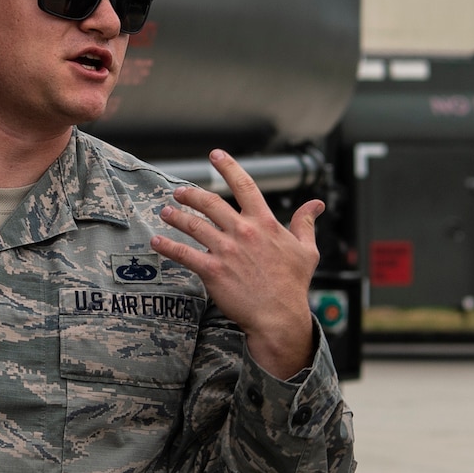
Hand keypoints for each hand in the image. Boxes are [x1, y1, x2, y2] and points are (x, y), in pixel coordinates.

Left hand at [151, 150, 322, 379]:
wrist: (279, 316)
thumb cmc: (293, 285)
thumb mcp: (307, 250)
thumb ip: (305, 223)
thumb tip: (316, 204)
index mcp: (264, 223)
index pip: (245, 185)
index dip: (228, 167)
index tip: (216, 155)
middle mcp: (243, 232)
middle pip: (210, 202)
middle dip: (191, 193)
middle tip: (180, 191)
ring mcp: (226, 250)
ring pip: (194, 225)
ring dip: (176, 216)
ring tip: (165, 211)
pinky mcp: (212, 271)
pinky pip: (184, 253)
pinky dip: (168, 246)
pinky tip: (157, 241)